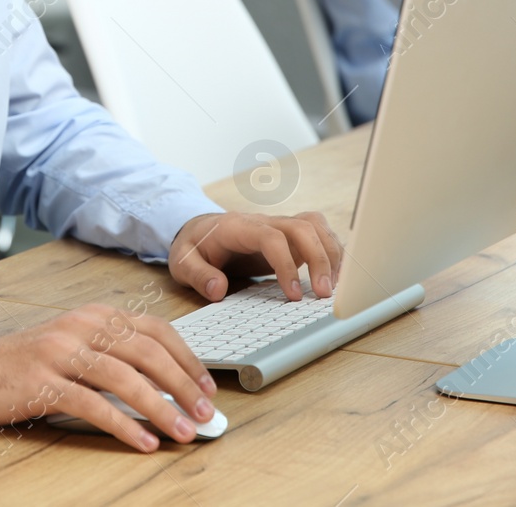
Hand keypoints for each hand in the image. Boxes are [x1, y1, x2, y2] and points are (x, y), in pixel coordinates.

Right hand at [0, 304, 216, 451]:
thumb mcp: (79, 345)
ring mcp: (61, 353)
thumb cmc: (33, 362)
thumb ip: (117, 354)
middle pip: (146, 352)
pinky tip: (143, 441)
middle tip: (205, 412)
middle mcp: (82, 326)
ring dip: (161, 408)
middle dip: (182, 385)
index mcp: (96, 315)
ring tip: (183, 431)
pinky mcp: (43, 382)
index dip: (187, 358)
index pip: (155, 330)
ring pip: (124, 378)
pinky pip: (93, 404)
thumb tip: (169, 384)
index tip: (208, 386)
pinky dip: (123, 425)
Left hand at [168, 211, 342, 303]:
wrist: (199, 230)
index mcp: (237, 227)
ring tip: (334, 288)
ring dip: (331, 253)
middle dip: (319, 258)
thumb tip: (218, 289)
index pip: (271, 237)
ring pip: (315, 225)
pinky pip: (318, 234)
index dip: (285, 264)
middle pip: (301, 226)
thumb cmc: (194, 247)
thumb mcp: (181, 262)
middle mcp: (263, 222)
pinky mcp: (289, 237)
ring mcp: (279, 227)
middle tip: (324, 294)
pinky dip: (331, 251)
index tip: (293, 295)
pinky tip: (333, 278)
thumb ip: (198, 275)